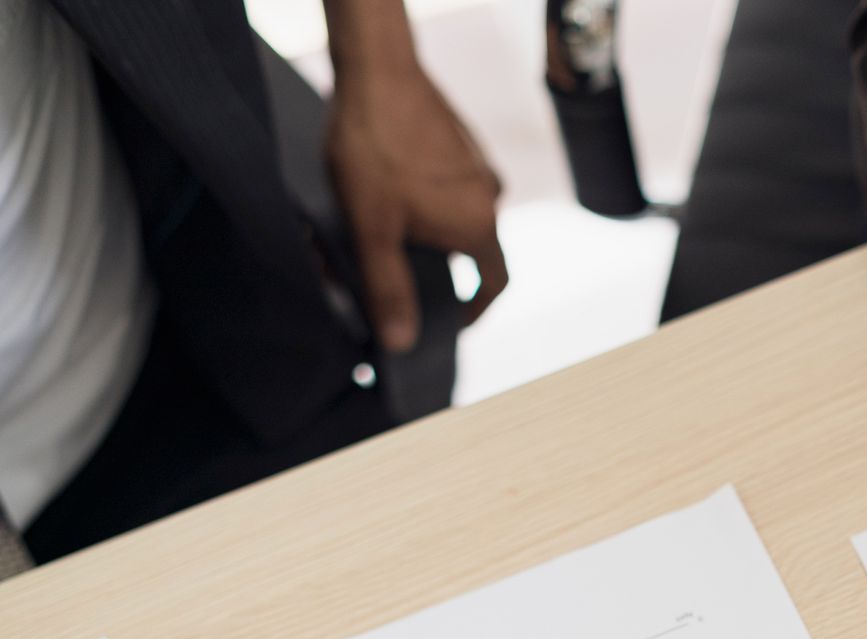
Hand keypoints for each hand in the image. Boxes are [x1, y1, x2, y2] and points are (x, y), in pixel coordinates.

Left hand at [327, 53, 507, 350]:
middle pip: (474, 248)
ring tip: (389, 225)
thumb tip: (402, 341)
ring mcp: (478, 167)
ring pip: (460, 214)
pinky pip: (452, 185)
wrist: (378, 69)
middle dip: (441, 265)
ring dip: (434, 230)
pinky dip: (430, 198)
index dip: (476, 308)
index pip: (494, 282)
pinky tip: (392, 187)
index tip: (454, 320)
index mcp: (478, 225)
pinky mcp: (462, 144)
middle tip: (401, 269)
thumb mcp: (372, 229)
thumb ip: (388, 288)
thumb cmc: (376, 145)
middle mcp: (490, 197)